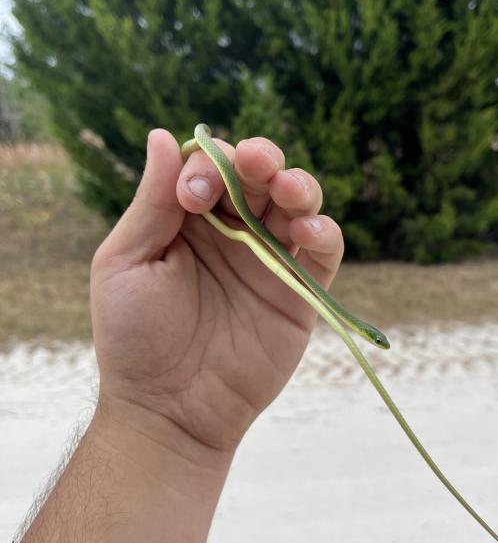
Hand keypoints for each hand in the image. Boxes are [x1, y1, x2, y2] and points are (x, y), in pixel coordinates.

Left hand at [91, 129, 343, 453]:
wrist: (170, 408)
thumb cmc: (135, 336)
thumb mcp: (127, 261)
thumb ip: (152, 201)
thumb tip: (162, 134)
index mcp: (187, 219)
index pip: (210, 166)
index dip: (209, 164)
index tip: (193, 196)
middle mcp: (232, 231)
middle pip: (260, 174)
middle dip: (260, 157)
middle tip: (253, 163)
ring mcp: (269, 259)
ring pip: (298, 202)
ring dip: (297, 184)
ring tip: (286, 189)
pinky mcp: (300, 291)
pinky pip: (324, 250)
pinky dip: (323, 232)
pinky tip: (306, 232)